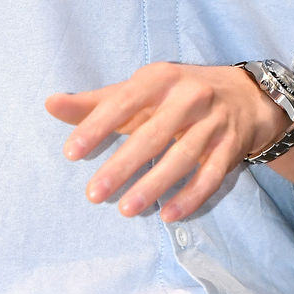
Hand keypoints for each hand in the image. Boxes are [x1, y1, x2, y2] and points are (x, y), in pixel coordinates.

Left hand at [46, 62, 285, 221]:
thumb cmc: (175, 95)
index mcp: (160, 78)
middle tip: (93, 194)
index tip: (71, 152)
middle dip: (122, 166)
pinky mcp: (231, 147)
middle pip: (153, 134)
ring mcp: (213, 122)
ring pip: (182, 157)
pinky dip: (190, 196)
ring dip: (154, 185)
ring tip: (126, 209)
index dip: (98, 126)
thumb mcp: (139, 91)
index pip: (124, 102)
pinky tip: (168, 215)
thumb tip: (50, 104)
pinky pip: (211, 176)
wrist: (243, 96)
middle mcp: (189, 96)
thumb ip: (95, 103)